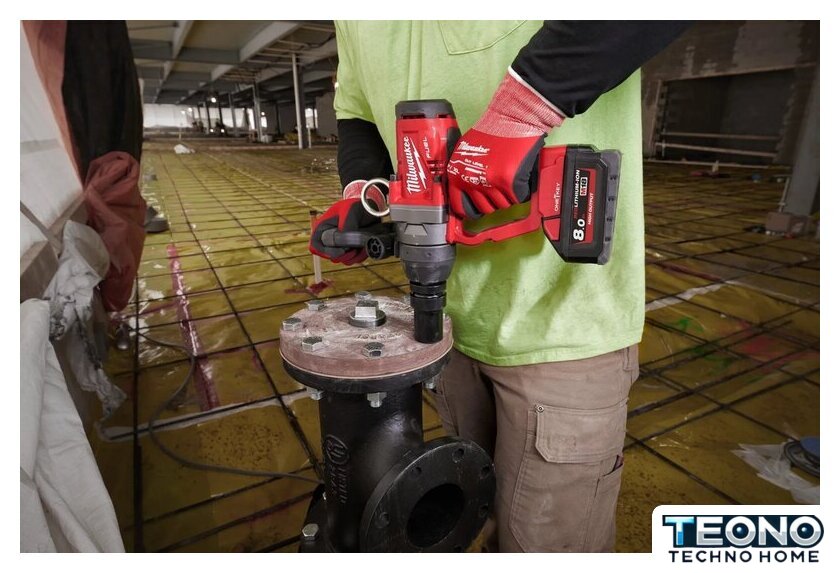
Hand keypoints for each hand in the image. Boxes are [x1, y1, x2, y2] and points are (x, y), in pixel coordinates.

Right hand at [309, 180, 386, 264]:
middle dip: (344, 255)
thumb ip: (347, 225)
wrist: (369, 209)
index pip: (315, 246)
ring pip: (343, 260)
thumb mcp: (350, 210)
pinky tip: (366, 246)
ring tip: (362, 245)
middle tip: (354, 248)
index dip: (325, 252)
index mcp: (323, 228)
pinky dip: (361, 256)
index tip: (341, 250)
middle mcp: (330, 239)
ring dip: (354, 256)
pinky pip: (354, 260)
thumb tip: (348, 242)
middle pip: (330, 256)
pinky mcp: (351, 250)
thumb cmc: (356, 205)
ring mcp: (341, 245)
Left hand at [446, 69, 563, 218]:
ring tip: (510, 179)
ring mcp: (490, 183)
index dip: (469, 212)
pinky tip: (520, 178)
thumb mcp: (465, 150)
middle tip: (500, 191)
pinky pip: (517, 198)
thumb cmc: (492, 130)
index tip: (476, 214)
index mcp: (457, 173)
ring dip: (509, 196)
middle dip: (493, 202)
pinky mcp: (509, 182)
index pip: (459, 206)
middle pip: (484, 209)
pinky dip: (522, 191)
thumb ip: (463, 171)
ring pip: (502, 205)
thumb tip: (464, 191)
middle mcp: (471, 180)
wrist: (512, 118)